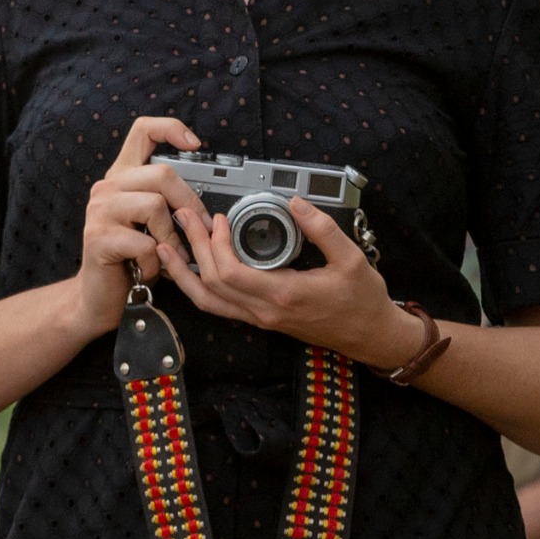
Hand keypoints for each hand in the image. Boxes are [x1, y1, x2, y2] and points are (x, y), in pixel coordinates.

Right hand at [75, 117, 213, 334]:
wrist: (98, 295)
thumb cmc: (130, 259)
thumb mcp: (150, 224)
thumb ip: (167, 201)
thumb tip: (210, 200)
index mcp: (122, 177)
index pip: (143, 131)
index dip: (171, 128)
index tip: (195, 144)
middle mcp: (107, 187)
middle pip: (161, 173)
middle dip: (190, 204)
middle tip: (201, 229)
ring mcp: (99, 211)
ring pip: (155, 206)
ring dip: (173, 238)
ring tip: (171, 257)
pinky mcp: (98, 238)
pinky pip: (146, 242)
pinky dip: (156, 262)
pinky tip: (149, 270)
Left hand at [158, 196, 420, 368]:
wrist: (371, 336)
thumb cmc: (363, 300)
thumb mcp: (352, 258)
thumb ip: (322, 229)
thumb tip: (295, 202)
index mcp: (284, 295)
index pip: (230, 274)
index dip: (215, 244)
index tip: (219, 218)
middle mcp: (265, 312)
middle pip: (211, 285)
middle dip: (193, 248)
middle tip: (186, 217)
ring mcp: (260, 319)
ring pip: (207, 302)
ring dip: (184, 273)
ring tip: (168, 246)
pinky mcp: (262, 320)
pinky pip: (219, 307)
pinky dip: (199, 287)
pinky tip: (191, 270)